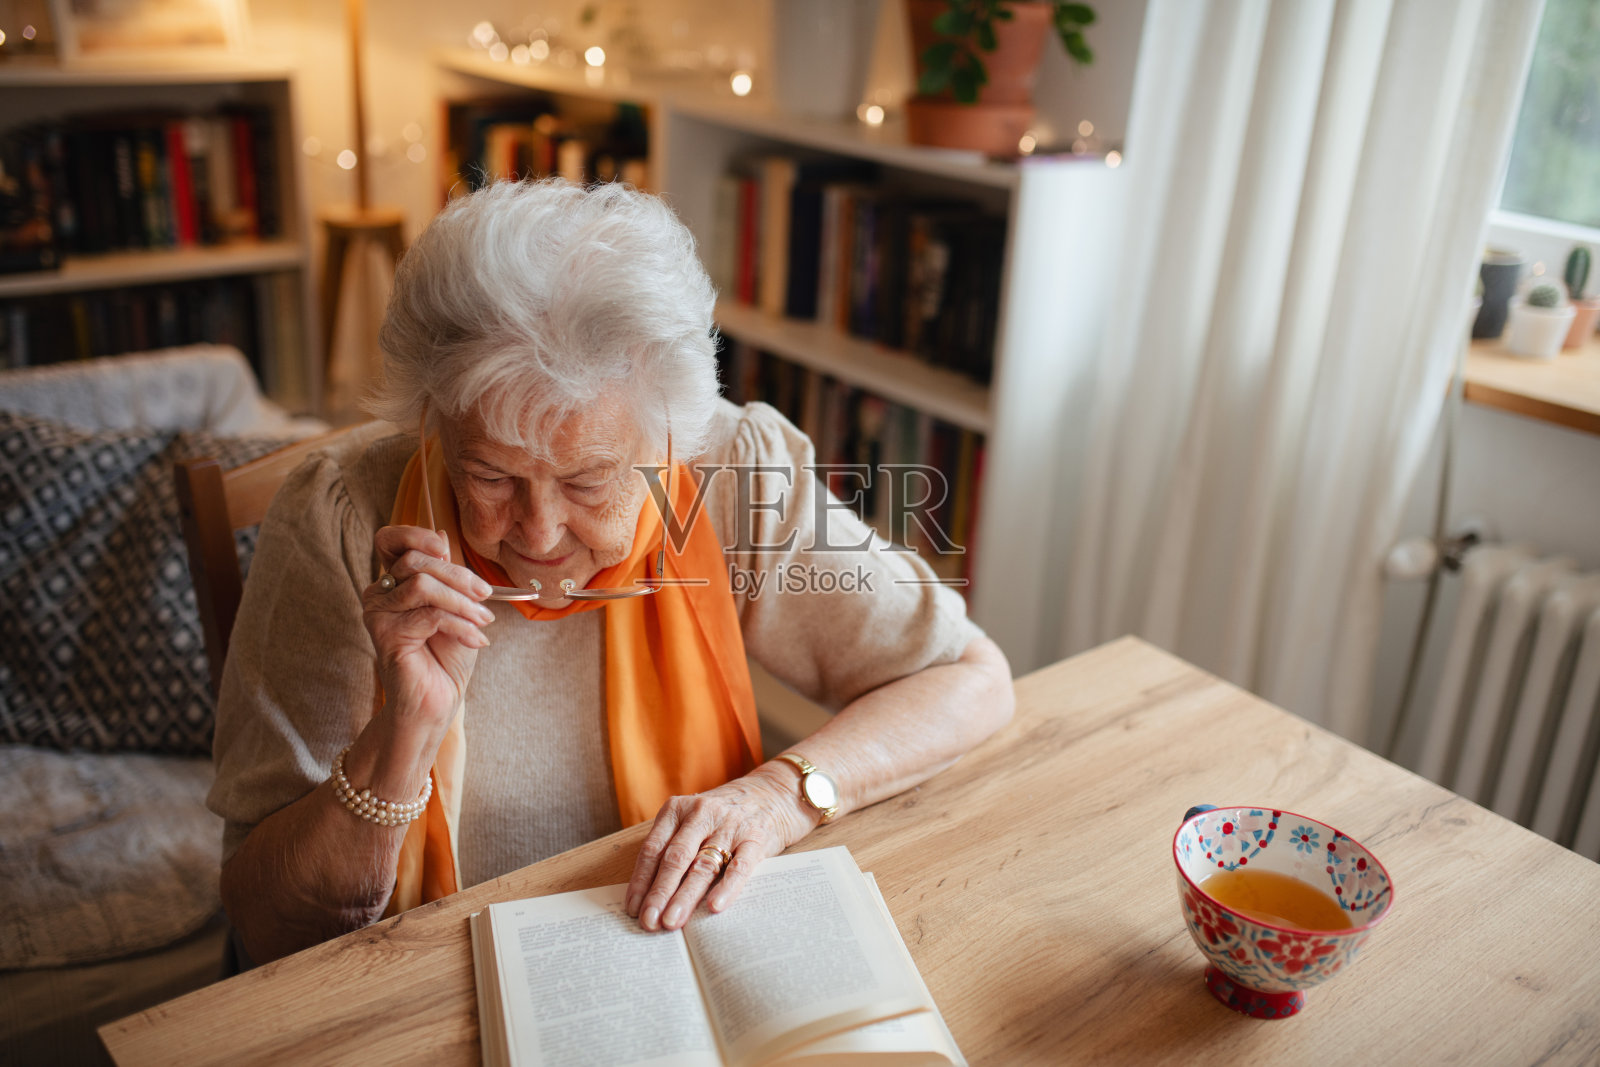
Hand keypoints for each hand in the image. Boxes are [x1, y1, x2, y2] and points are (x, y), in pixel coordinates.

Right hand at [365, 525, 495, 737]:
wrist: (438, 700)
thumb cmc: (447, 655)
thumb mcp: (457, 606)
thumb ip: (448, 574)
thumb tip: (441, 533)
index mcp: (394, 581)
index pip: (389, 539)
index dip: (415, 535)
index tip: (447, 549)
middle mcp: (379, 593)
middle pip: (416, 561)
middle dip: (459, 576)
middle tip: (486, 596)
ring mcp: (378, 614)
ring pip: (422, 585)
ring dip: (462, 602)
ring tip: (484, 621)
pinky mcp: (384, 635)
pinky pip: (429, 615)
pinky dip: (460, 625)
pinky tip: (476, 640)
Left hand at [625, 766, 817, 931]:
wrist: (774, 792)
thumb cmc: (725, 815)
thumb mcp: (693, 820)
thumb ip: (674, 847)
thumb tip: (651, 898)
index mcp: (677, 809)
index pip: (653, 849)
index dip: (641, 881)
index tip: (633, 909)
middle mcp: (701, 814)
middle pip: (675, 858)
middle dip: (659, 893)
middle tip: (649, 922)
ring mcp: (730, 825)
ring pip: (702, 865)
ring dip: (684, 897)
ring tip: (672, 922)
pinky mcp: (756, 837)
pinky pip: (739, 866)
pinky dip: (726, 887)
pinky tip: (714, 907)